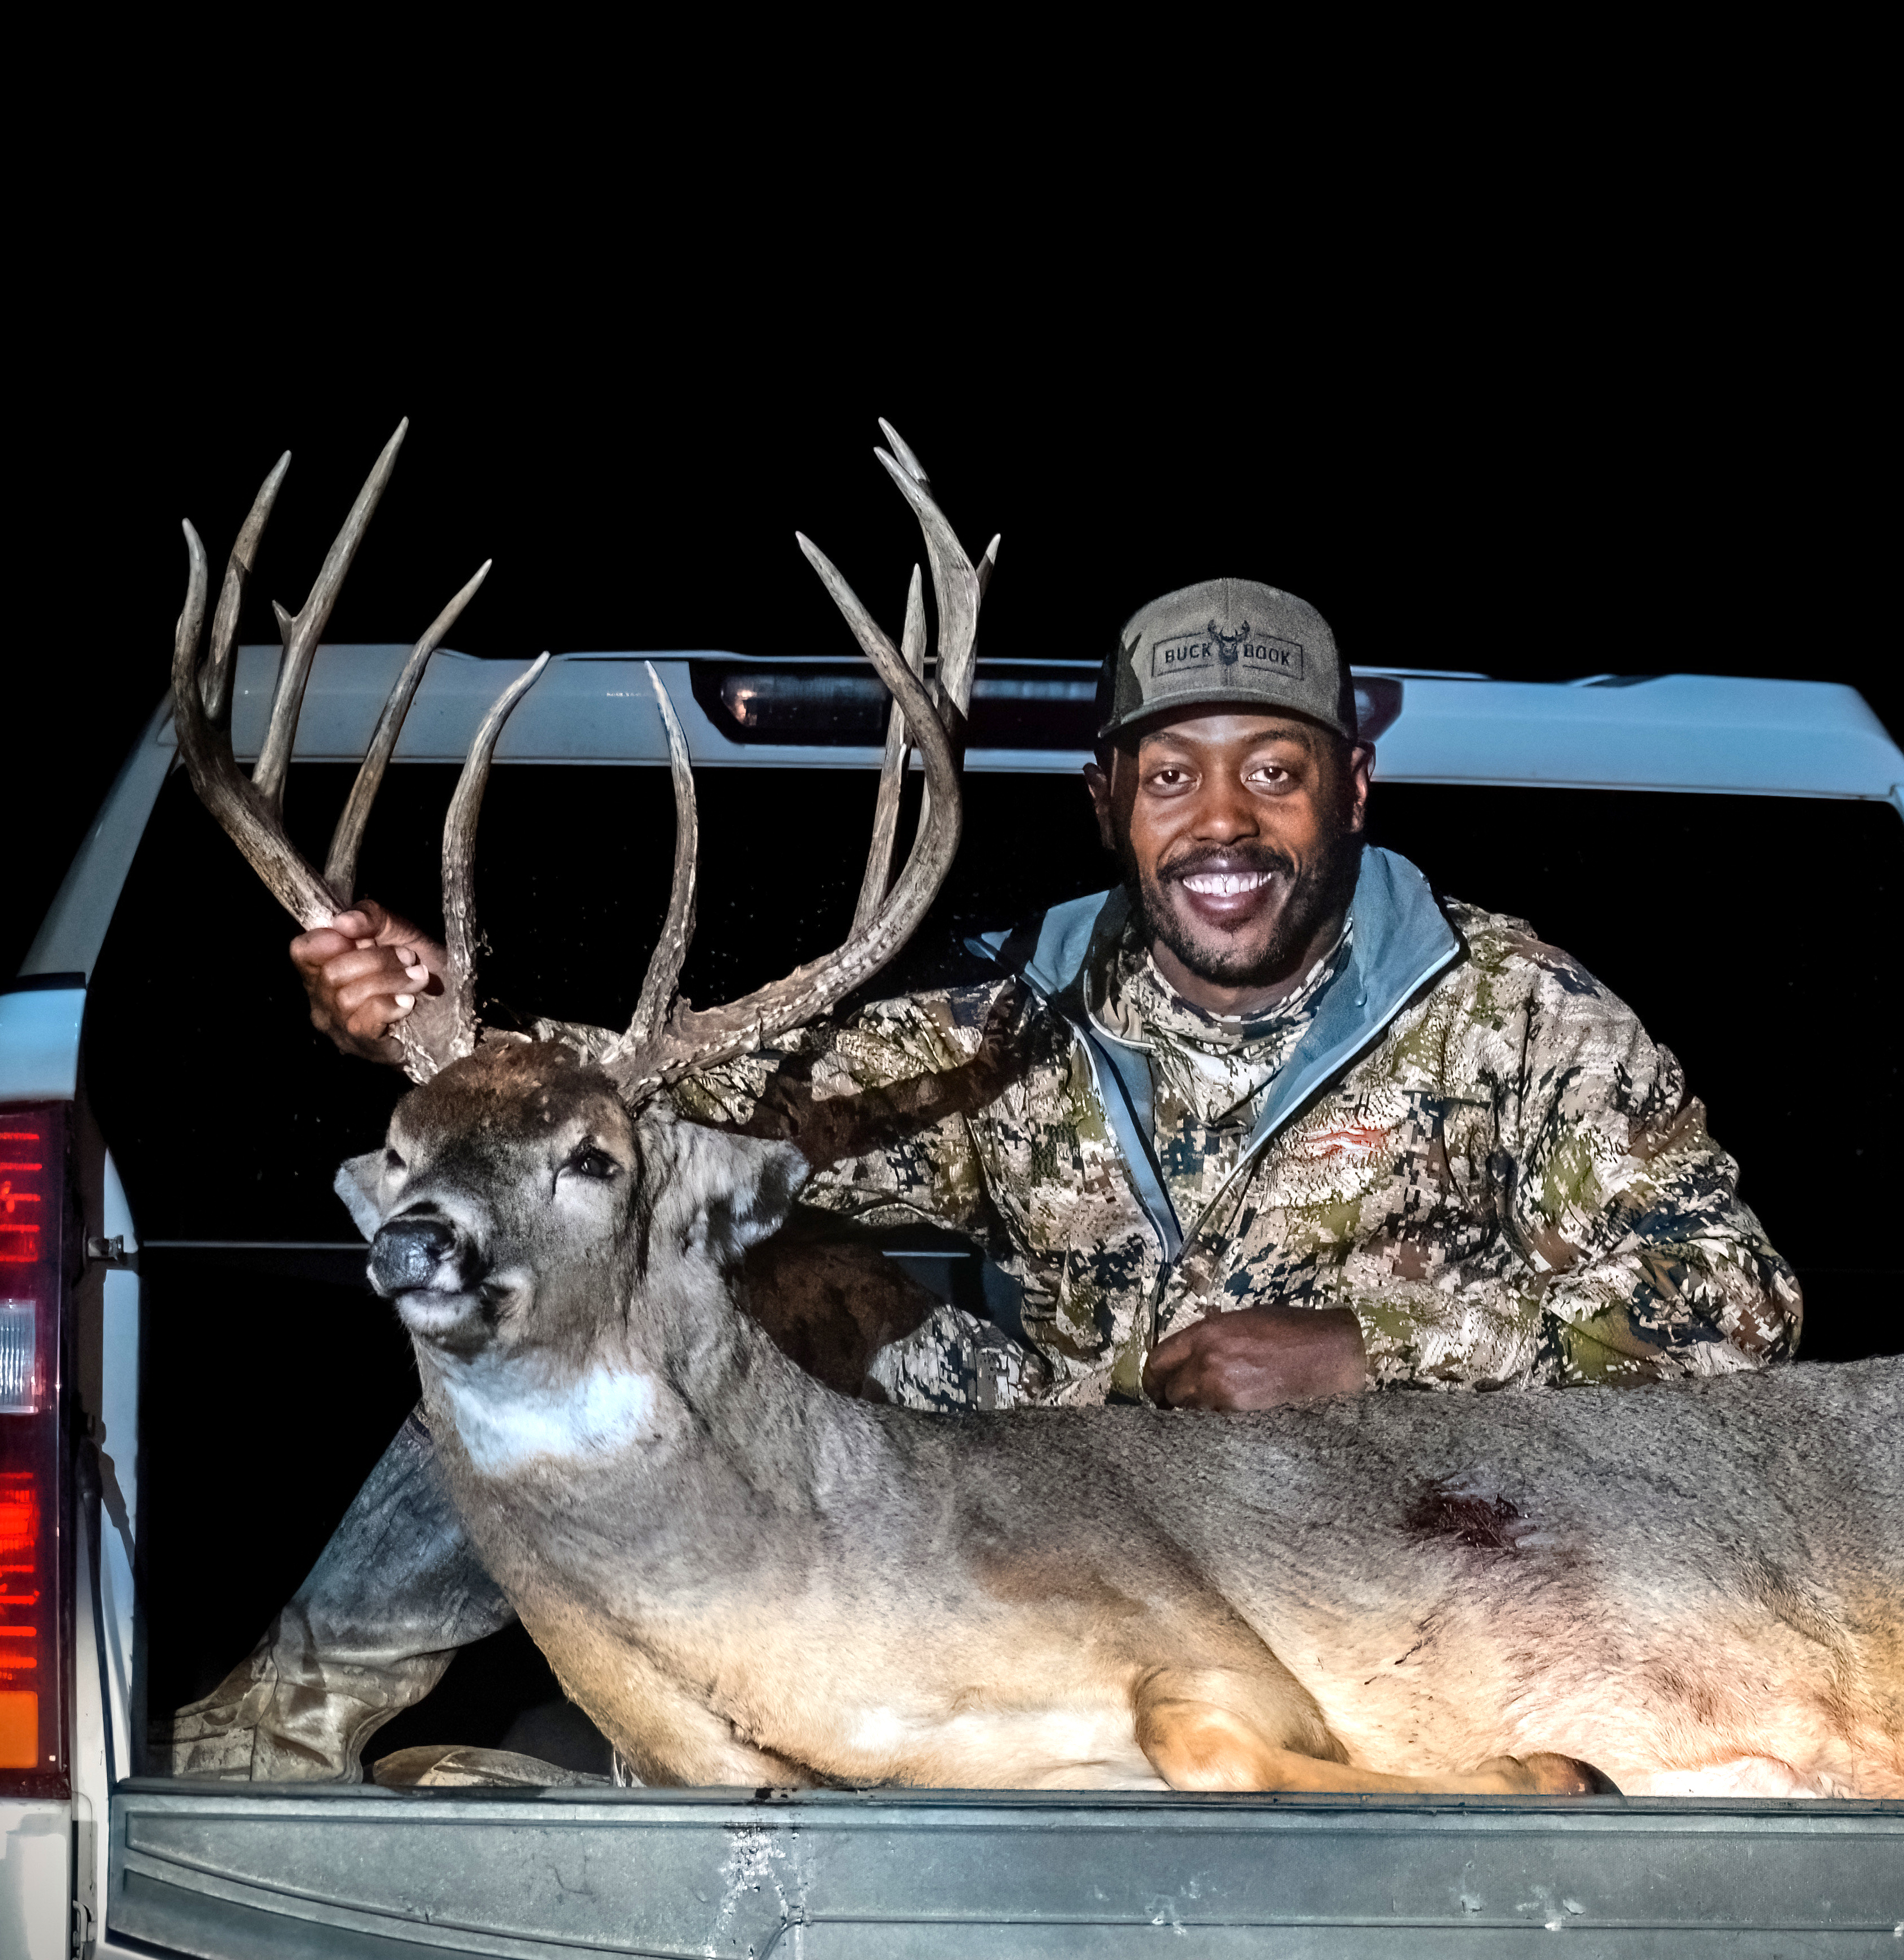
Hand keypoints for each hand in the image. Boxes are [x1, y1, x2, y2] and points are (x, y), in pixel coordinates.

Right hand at [290, 900, 445, 1064]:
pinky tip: (407, 1003)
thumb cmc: (415, 961)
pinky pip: (361, 1025)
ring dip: (390, 983)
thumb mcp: (396, 927)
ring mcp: (338, 1024)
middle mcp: (321, 996)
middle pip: (331, 975)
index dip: (327, 942)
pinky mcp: (360, 1045)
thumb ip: (369, 916)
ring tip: (418, 978)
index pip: (302, 952)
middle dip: (377, 962)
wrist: (450, 996)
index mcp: (323, 964)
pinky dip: (388, 1008)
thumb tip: (343, 922)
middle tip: (409, 958)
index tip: (365, 938)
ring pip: (347, 1000)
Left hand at [1142, 1304, 1367, 1409]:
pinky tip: (1225, 1422)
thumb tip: (1192, 1353)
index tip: (1155, 1388)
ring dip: (1191, 1415)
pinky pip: (1212, 1422)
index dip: (1153, 1377)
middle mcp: (1206, 1360)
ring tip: (1203, 1416)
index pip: (1159, 1358)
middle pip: (1169, 1390)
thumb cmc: (1289, 1330)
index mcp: (1205, 1333)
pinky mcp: (1238, 1412)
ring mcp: (1221, 1389)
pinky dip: (1213, 1424)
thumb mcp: (1242, 1320)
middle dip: (1170, 1400)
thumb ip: (1211, 1336)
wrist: (1326, 1353)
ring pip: (1188, 1411)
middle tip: (1176, 1407)